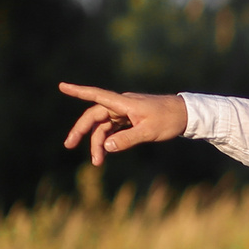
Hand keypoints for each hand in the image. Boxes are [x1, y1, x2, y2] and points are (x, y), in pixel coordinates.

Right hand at [61, 82, 189, 165]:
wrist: (186, 115)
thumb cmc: (169, 120)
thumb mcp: (148, 132)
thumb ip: (126, 139)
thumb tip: (105, 146)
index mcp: (124, 103)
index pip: (96, 95)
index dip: (78, 91)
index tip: (61, 86)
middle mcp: (122, 105)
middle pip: (95, 116)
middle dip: (81, 131)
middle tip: (69, 145)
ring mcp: (126, 112)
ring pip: (104, 126)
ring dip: (98, 142)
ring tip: (97, 162)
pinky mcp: (131, 119)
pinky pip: (114, 129)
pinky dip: (108, 140)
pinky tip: (106, 153)